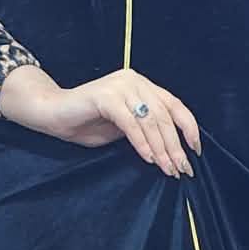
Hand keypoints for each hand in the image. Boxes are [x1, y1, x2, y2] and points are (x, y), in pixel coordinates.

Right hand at [0, 64, 200, 177]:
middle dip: (175, 146)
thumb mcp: (125, 127)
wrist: (52, 114)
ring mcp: (120, 86)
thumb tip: (172, 151)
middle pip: (164, 115)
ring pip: (150, 120)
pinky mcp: (106, 97)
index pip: (174, 105)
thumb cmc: (87, 122)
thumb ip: (146, 129)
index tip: (196, 150)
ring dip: (161, 149)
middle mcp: (134, 80)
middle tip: (181, 169)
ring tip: (168, 169)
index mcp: (142, 84)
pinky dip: (141, 143)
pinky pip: (131, 124)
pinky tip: (148, 159)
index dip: (188, 128)